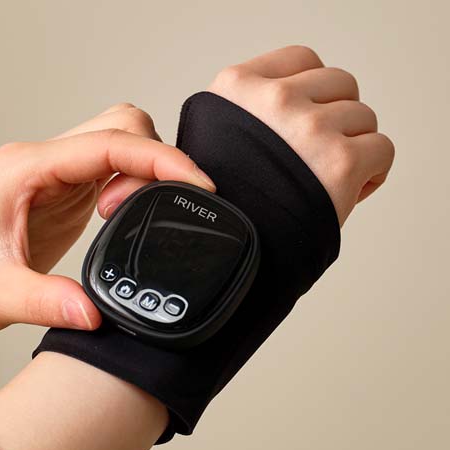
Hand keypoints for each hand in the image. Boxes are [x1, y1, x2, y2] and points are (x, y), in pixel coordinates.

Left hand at [0, 104, 214, 339]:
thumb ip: (47, 300)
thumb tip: (95, 312)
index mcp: (27, 168)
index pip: (109, 143)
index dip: (160, 159)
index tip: (196, 183)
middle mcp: (46, 162)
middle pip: (122, 127)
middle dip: (156, 160)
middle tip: (154, 208)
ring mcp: (59, 175)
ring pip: (122, 143)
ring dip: (146, 169)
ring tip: (136, 214)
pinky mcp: (69, 193)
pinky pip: (115, 170)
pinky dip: (137, 183)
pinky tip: (129, 213)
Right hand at [208, 45, 394, 225]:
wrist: (230, 247)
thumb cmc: (223, 202)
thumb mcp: (208, 138)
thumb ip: (241, 110)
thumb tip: (280, 98)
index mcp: (237, 87)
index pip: (303, 60)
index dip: (313, 91)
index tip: (306, 118)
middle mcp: (274, 99)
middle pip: (341, 84)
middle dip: (337, 117)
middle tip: (318, 154)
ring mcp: (309, 128)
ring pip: (364, 116)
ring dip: (353, 146)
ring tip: (328, 177)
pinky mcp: (340, 162)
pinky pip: (382, 149)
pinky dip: (373, 171)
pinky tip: (349, 188)